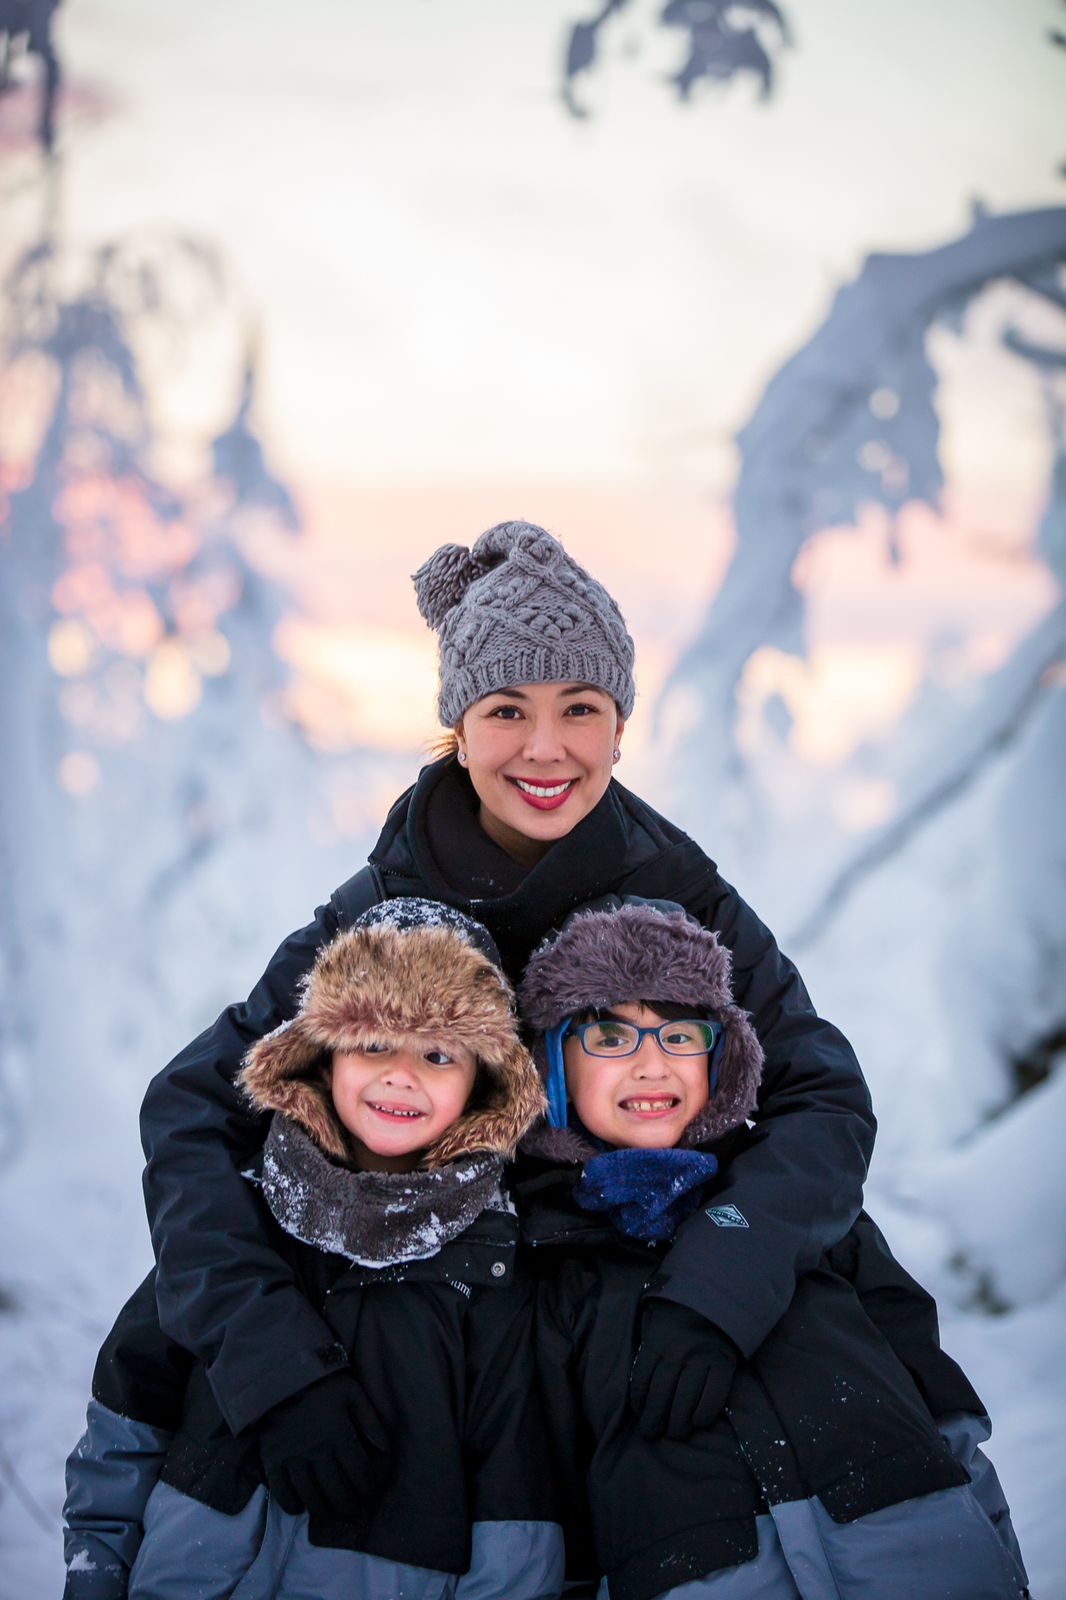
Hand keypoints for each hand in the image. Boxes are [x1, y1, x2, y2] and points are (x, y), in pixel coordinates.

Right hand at [258, 1368, 386, 1518]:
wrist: (283, 1373)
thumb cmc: (323, 1384)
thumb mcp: (354, 1394)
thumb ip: (371, 1422)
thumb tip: (386, 1451)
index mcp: (340, 1434)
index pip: (359, 1473)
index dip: (367, 1489)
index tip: (369, 1496)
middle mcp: (317, 1450)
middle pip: (337, 1490)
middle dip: (349, 1506)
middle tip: (353, 1513)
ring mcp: (293, 1457)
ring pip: (311, 1496)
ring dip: (324, 1511)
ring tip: (332, 1515)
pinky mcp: (273, 1459)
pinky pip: (282, 1491)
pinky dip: (292, 1504)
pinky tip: (300, 1508)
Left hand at [630, 1300, 738, 1440]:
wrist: (717, 1295)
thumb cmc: (678, 1312)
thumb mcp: (654, 1320)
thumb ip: (647, 1346)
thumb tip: (640, 1383)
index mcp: (656, 1341)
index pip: (641, 1381)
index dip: (639, 1404)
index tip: (640, 1416)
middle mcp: (677, 1352)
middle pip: (661, 1395)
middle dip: (654, 1420)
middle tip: (652, 1433)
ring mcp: (702, 1358)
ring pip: (685, 1400)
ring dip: (678, 1423)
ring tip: (675, 1433)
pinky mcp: (724, 1364)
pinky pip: (714, 1396)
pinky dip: (705, 1413)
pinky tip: (698, 1421)